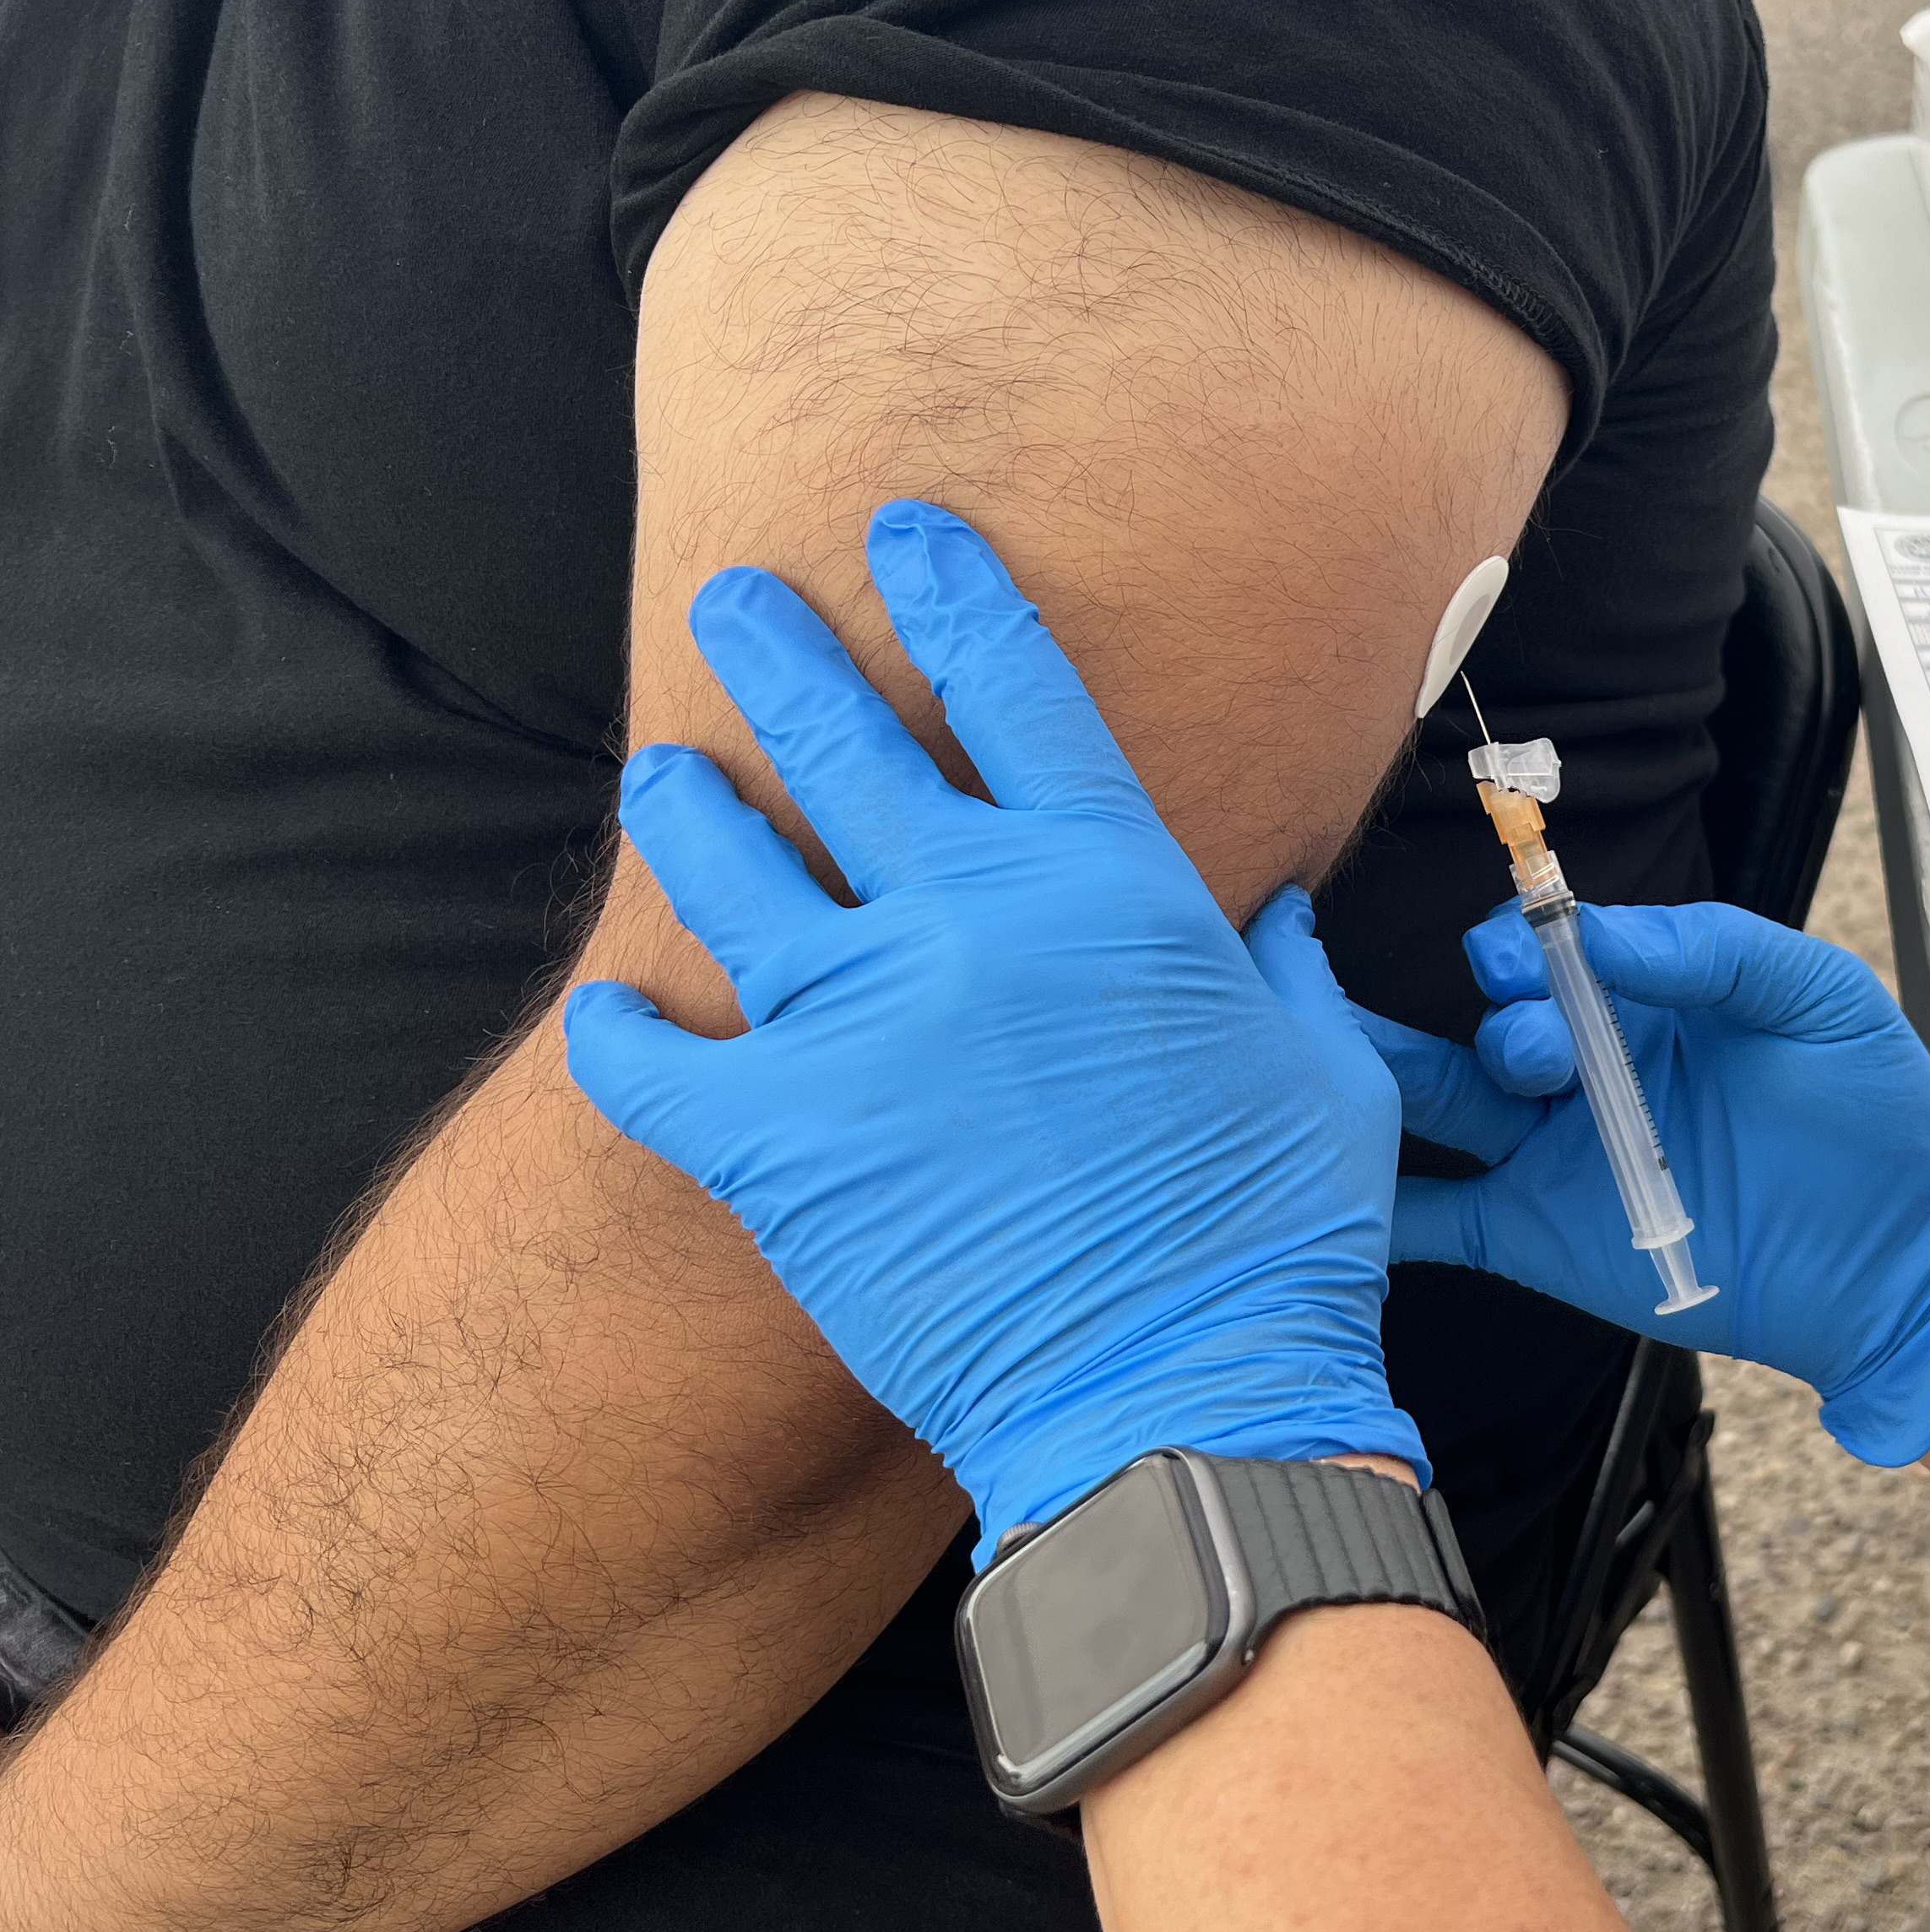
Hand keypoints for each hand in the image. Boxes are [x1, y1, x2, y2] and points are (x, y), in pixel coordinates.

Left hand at [563, 501, 1420, 1555]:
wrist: (1184, 1401)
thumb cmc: (1277, 1238)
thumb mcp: (1321, 1068)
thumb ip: (1280, 968)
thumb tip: (1268, 914)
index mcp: (1115, 884)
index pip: (1015, 681)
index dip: (953, 587)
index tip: (902, 530)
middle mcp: (975, 919)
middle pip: (842, 735)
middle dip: (777, 647)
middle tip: (734, 601)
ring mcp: (862, 1024)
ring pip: (727, 864)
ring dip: (688, 808)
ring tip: (662, 778)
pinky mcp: (777, 1142)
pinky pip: (650, 1064)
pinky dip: (618, 1038)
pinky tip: (605, 1016)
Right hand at [1358, 902, 1929, 1465]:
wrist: (1904, 1261)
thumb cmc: (1877, 1116)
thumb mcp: (1818, 1000)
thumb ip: (1715, 951)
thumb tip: (1603, 934)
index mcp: (1642, 1000)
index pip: (1546, 952)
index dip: (1522, 947)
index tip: (1527, 957)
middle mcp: (1585, 1071)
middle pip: (1487, 1027)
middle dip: (1491, 1022)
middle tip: (1536, 1048)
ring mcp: (1557, 1156)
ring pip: (1441, 1108)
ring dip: (1388, 1086)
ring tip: (1341, 1072)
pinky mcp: (1543, 1239)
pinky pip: (1440, 1222)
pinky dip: (1379, 1211)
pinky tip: (1329, 1193)